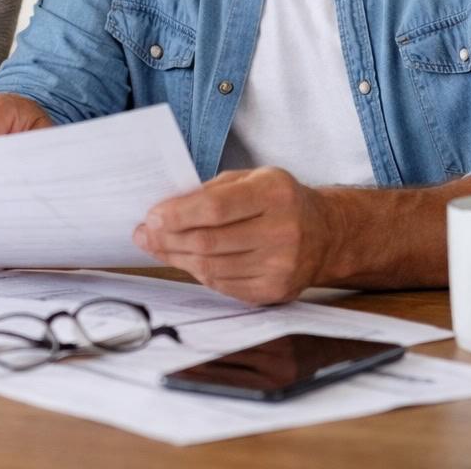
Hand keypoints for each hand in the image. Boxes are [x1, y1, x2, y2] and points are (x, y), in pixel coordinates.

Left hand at [133, 167, 341, 305]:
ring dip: (177, 258)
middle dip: (168, 239)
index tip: (151, 217)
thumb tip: (165, 211)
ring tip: (158, 247)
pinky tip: (186, 260)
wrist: (326, 234)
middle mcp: (281, 231)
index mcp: (274, 194)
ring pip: (212, 268)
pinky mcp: (273, 291)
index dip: (178, 215)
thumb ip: (211, 191)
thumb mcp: (251, 179)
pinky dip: (199, 273)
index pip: (215, 209)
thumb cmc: (279, 201)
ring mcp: (280, 266)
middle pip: (209, 242)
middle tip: (144, 234)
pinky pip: (223, 286)